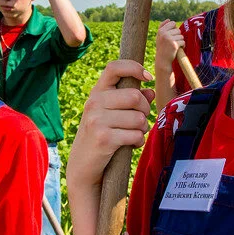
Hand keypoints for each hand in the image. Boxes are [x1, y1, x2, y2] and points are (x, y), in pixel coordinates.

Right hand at [66, 60, 153, 187]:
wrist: (83, 166)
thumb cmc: (101, 137)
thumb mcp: (111, 115)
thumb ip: (130, 101)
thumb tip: (150, 92)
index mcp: (96, 93)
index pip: (114, 67)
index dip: (134, 68)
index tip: (147, 78)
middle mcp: (94, 103)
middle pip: (135, 96)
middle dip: (145, 110)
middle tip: (140, 120)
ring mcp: (97, 120)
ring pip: (138, 118)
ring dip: (142, 129)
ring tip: (134, 134)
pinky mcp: (104, 138)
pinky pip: (135, 135)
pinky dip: (138, 141)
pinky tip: (130, 145)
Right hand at [154, 19, 185, 71]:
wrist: (162, 60)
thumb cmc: (162, 48)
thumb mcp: (160, 37)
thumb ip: (162, 27)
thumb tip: (168, 19)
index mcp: (161, 31)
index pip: (172, 23)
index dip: (174, 29)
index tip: (170, 36)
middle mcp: (164, 34)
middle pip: (178, 30)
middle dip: (177, 36)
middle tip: (172, 43)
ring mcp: (169, 39)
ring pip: (181, 36)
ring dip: (180, 41)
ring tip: (174, 46)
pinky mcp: (174, 44)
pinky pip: (183, 42)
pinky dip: (182, 46)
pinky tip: (177, 49)